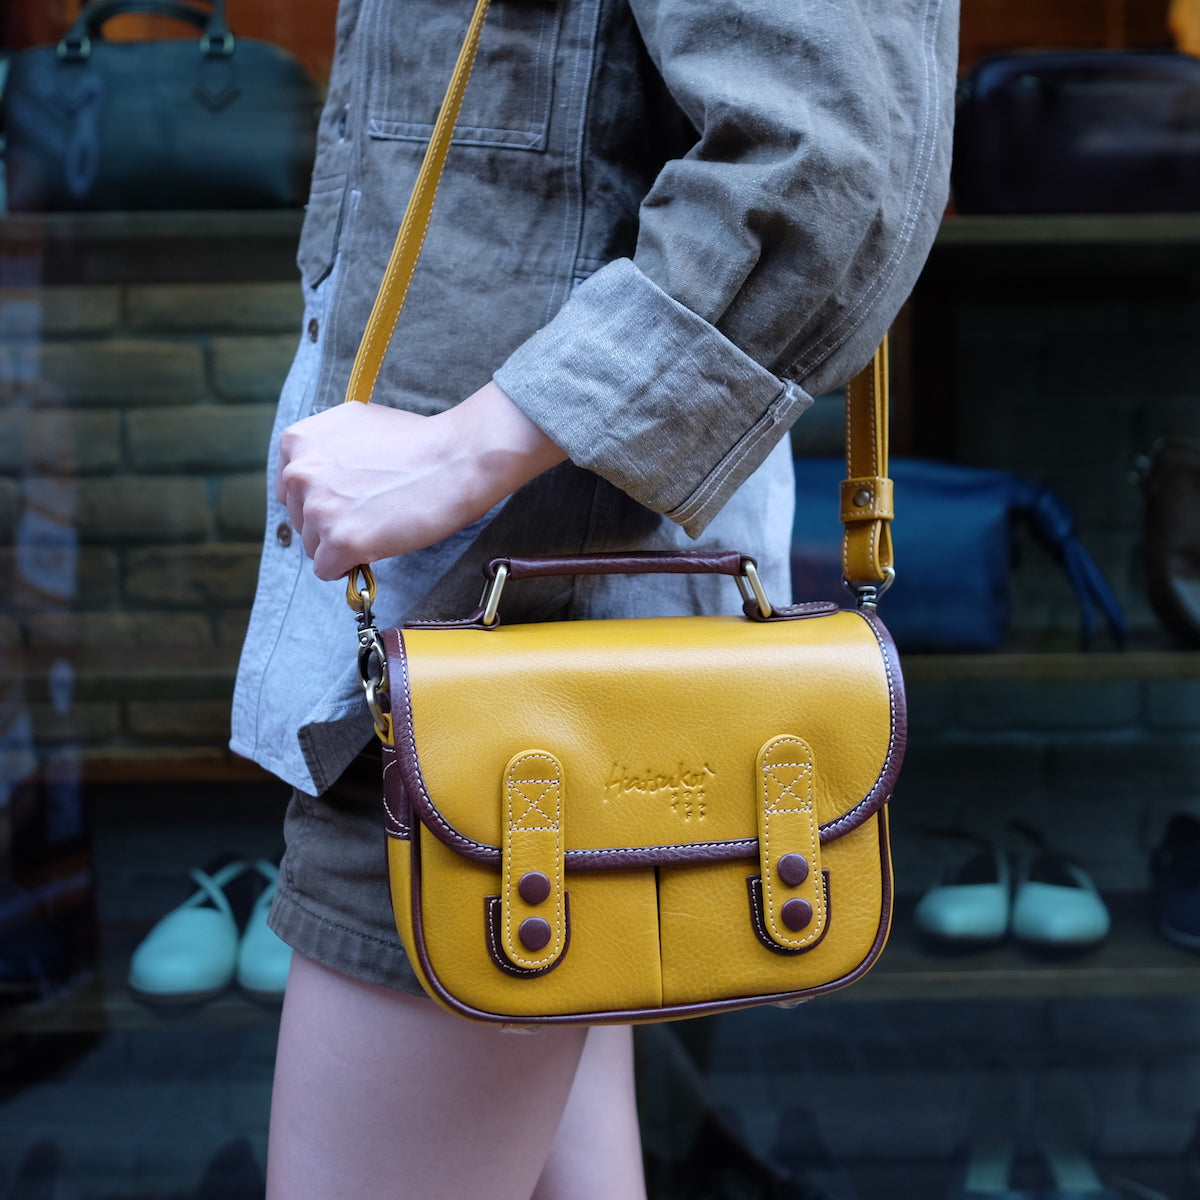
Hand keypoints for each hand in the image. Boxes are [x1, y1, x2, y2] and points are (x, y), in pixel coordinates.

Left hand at [276, 381, 566, 580]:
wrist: (455, 459)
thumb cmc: (419, 442)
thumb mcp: (356, 426)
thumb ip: (326, 450)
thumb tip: (315, 478)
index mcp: (298, 441)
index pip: (291, 489)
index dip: (322, 499)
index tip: (348, 500)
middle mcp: (300, 472)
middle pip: (301, 519)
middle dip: (331, 522)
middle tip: (372, 511)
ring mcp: (319, 508)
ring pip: (313, 546)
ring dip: (342, 544)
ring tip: (380, 525)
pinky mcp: (340, 541)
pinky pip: (327, 570)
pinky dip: (349, 566)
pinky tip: (376, 546)